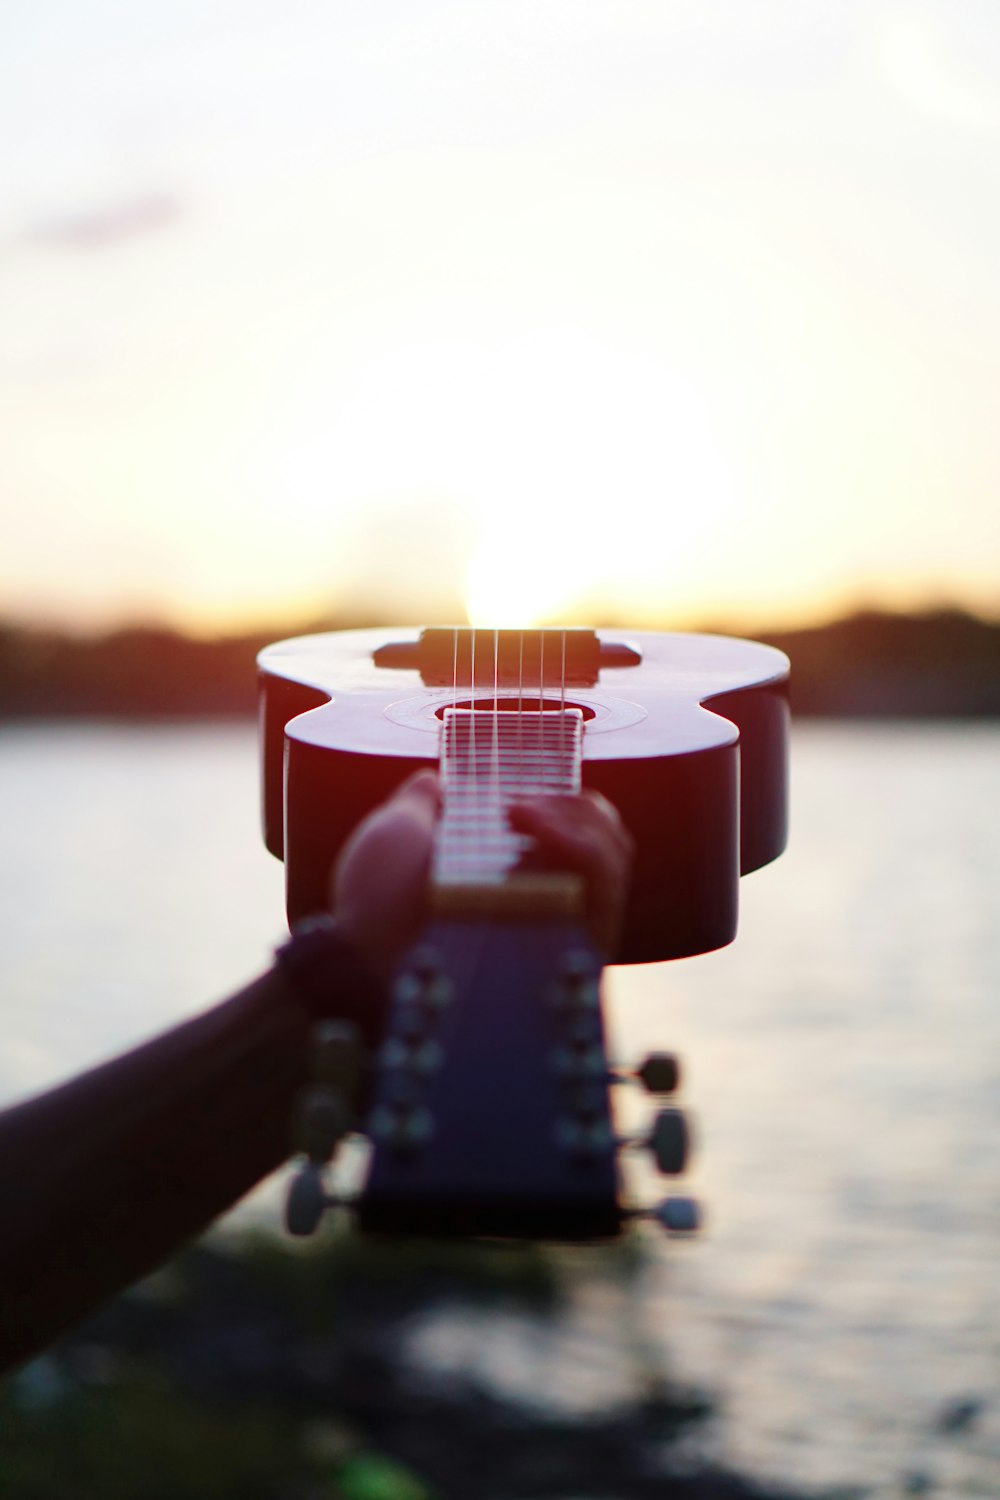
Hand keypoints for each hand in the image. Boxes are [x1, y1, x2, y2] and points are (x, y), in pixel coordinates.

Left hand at [332, 774, 633, 972]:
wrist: (365, 958)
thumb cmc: (374, 904)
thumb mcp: (395, 832)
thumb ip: (419, 803)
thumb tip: (436, 780)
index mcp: (512, 875)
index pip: (572, 829)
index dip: (566, 800)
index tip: (531, 783)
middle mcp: (547, 902)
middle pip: (605, 841)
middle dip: (576, 805)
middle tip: (521, 801)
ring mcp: (566, 927)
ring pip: (613, 859)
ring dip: (576, 819)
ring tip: (520, 811)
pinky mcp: (579, 951)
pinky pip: (607, 890)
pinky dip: (583, 850)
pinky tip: (535, 834)